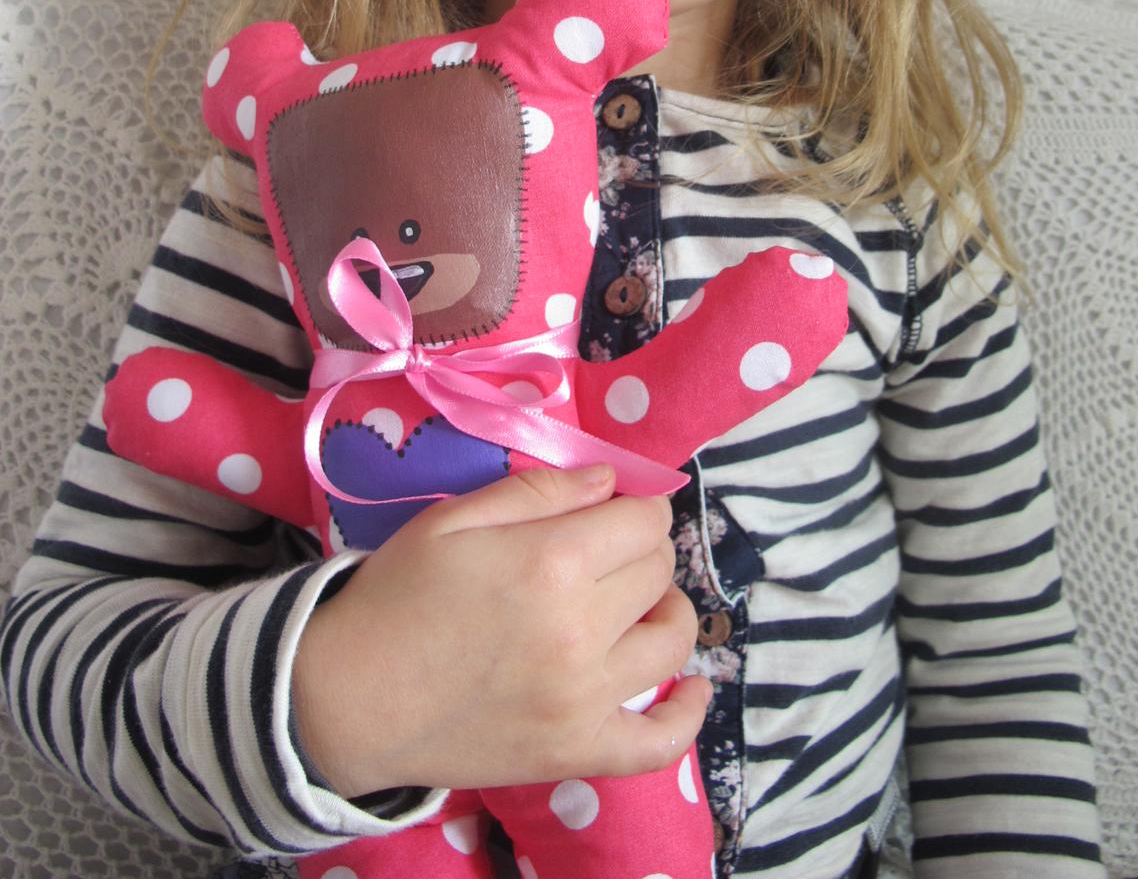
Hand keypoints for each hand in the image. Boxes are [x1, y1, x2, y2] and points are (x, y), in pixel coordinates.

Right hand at [291, 464, 708, 796]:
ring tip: (638, 603)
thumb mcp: (456, 518)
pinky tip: (693, 686)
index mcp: (552, 563)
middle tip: (605, 552)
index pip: (643, 521)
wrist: (346, 698)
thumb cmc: (397, 594)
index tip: (611, 510)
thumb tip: (609, 481)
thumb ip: (540, 491)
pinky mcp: (576, 752)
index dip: (635, 506)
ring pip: (670, 642)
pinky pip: (659, 742)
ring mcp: (583, 700)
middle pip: (658, 572)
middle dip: (641, 550)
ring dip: (665, 611)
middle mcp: (580, 630)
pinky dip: (687, 714)